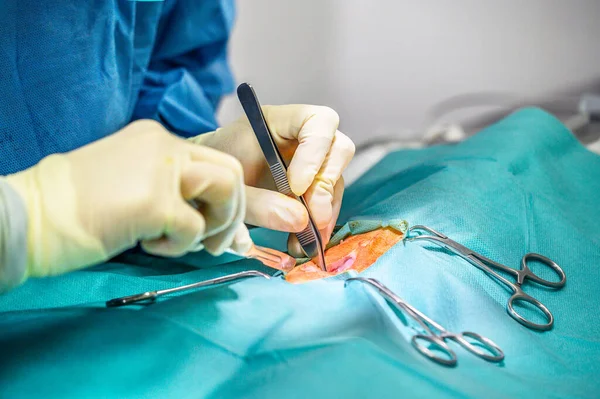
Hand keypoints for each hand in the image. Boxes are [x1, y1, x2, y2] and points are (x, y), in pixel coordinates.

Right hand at [5, 120, 248, 278]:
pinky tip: (147, 245)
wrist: (28, 217)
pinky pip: (195, 229)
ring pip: (226, 189)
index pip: (214, 161)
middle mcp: (163, 145)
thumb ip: (169, 189)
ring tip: (184, 241)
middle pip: (230, 170)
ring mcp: (160, 170)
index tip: (217, 227)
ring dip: (217, 224)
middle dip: (233, 211)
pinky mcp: (154, 201)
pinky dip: (179, 246)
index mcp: (156, 139)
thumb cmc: (72, 209)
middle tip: (214, 241)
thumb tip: (210, 220)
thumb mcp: (128, 182)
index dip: (226, 197)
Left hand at [191, 105, 354, 253]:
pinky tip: (301, 242)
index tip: (296, 187)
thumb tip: (301, 221)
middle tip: (312, 220)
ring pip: (335, 181)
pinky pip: (327, 202)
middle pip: (338, 151)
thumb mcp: (230, 186)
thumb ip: (259, 202)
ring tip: (304, 242)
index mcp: (279, 120)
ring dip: (325, 213)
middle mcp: (302, 137)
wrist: (206, 182)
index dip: (315, 153)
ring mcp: (310, 161)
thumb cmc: (213, 172)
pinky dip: (318, 224)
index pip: (319, 122)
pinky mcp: (311, 185)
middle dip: (326, 188)